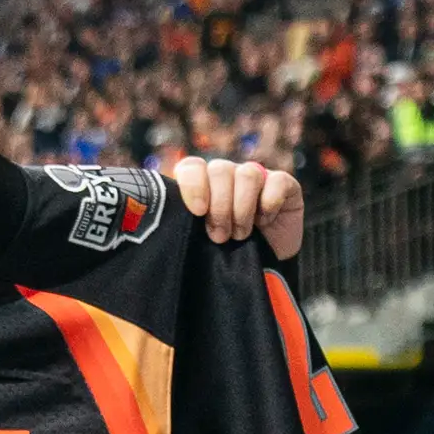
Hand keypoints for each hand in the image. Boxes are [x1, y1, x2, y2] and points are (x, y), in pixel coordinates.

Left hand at [167, 155, 304, 259]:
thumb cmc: (224, 254)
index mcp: (201, 183)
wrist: (265, 267)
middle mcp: (227, 175)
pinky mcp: (283, 184)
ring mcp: (257, 177)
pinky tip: (266, 221)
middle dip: (220, 205)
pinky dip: (269, 203)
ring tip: (241, 234)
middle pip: (219, 169)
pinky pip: (277, 181)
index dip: (193, 185)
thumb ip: (180, 223)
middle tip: (219, 235)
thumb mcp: (197, 239)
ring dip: (243, 208)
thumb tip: (149, 220)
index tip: (197, 211)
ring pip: (247, 173)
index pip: (191, 166)